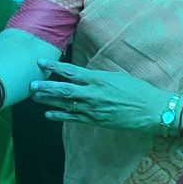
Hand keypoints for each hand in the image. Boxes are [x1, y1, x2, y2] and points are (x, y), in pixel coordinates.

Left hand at [31, 62, 163, 131]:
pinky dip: (59, 115)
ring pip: (66, 104)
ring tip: (34, 96)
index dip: (54, 67)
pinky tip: (48, 114)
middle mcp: (93, 93)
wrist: (151, 110)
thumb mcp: (117, 76)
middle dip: (46, 86)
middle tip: (31, 83)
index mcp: (99, 79)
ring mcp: (93, 108)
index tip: (41, 62)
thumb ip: (98, 76)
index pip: (72, 71)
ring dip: (49, 100)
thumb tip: (84, 75)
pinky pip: (73, 118)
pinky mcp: (95, 120)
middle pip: (64, 89)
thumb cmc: (137, 90)